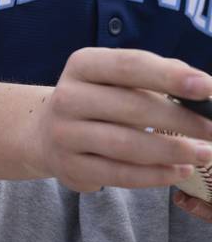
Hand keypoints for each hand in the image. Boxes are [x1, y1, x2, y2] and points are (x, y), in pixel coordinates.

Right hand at [31, 47, 211, 192]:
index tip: (208, 87)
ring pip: (127, 145)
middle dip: (182, 119)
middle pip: (132, 107)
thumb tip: (203, 88)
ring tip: (206, 154)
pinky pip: (119, 174)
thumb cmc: (98, 101)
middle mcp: (67, 97)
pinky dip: (155, 175)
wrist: (46, 133)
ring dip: (173, 151)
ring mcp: (65, 134)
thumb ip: (155, 77)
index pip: (129, 65)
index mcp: (82, 65)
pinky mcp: (70, 167)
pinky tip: (180, 171)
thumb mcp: (114, 79)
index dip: (170, 76)